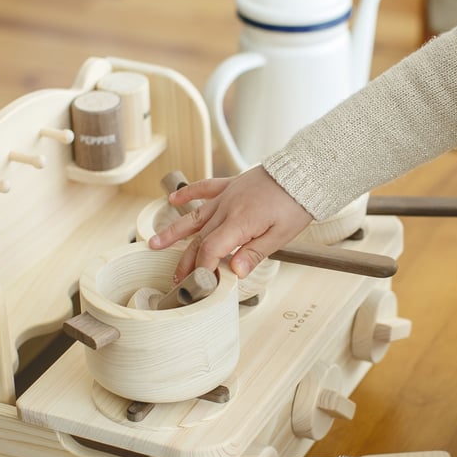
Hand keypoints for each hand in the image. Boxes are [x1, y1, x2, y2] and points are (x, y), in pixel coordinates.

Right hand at [148, 165, 312, 280]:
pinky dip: (188, 193)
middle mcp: (227, 208)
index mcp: (240, 222)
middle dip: (187, 261)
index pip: (211, 249)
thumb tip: (234, 271)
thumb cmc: (295, 204)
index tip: (200, 283)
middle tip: (176, 279)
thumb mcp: (281, 235)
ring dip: (174, 231)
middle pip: (200, 239)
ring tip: (154, 243)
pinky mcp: (231, 185)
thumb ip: (255, 253)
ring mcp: (227, 195)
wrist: (303, 173)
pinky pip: (205, 188)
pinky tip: (174, 199)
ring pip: (195, 216)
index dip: (203, 268)